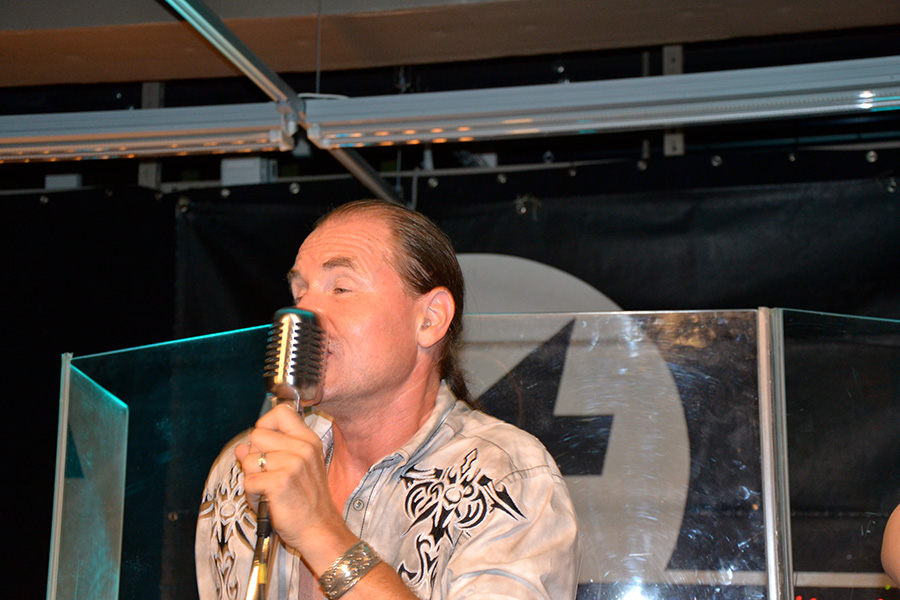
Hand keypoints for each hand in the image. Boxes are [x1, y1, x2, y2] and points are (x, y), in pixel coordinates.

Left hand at [234, 404, 344, 555]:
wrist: (319, 530)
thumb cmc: (308, 502)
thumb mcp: (297, 468)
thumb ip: (271, 451)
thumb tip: (241, 448)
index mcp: (308, 440)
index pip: (281, 412)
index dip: (265, 425)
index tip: (267, 443)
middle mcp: (302, 448)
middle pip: (257, 434)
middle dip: (254, 456)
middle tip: (267, 475)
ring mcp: (292, 464)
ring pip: (249, 459)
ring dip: (251, 479)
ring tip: (268, 491)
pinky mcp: (280, 482)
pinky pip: (248, 481)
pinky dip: (252, 495)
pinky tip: (266, 501)